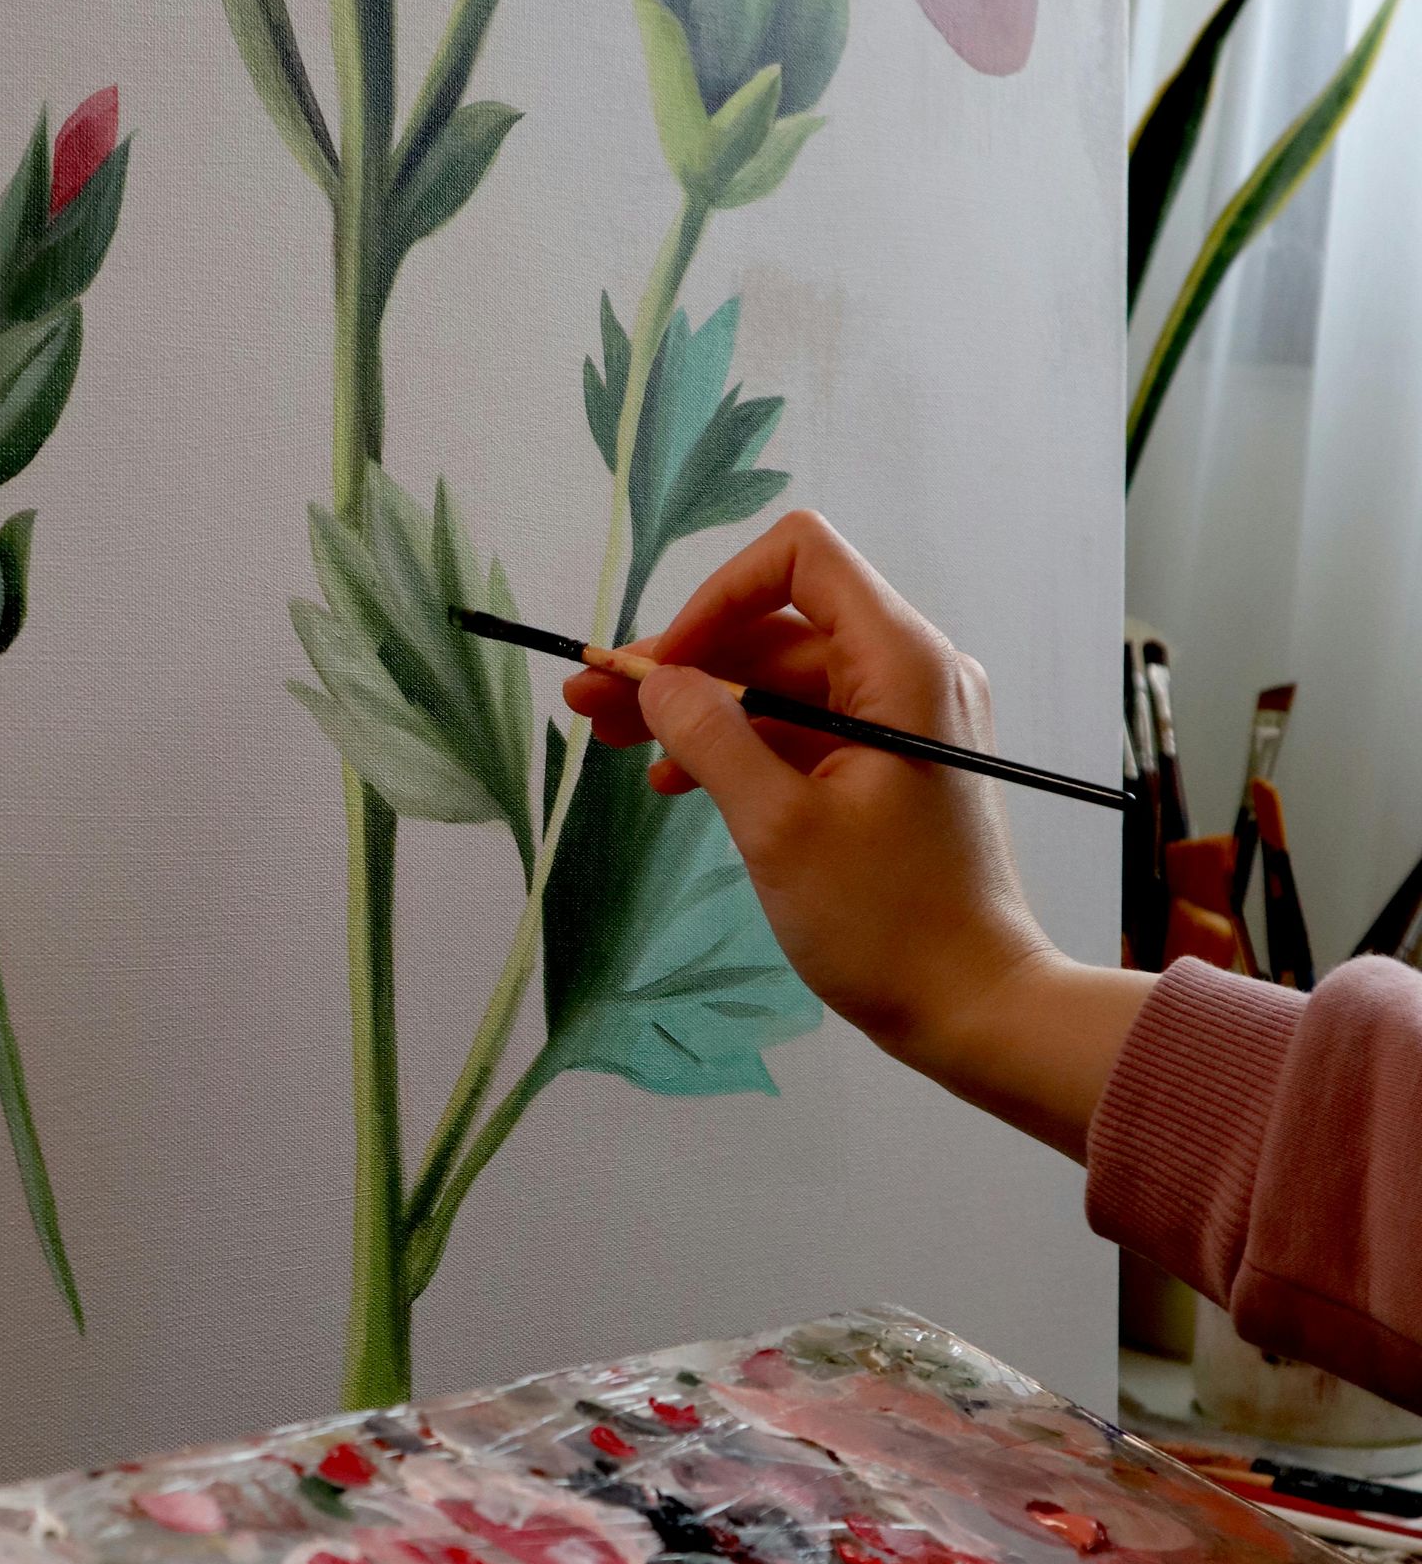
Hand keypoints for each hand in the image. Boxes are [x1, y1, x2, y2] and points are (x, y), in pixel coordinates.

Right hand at [564, 512, 1149, 1156]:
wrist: (972, 1005)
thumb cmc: (887, 923)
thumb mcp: (778, 828)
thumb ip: (711, 739)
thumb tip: (658, 680)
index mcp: (902, 664)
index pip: (801, 558)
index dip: (716, 595)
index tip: (662, 666)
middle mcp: (910, 673)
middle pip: (778, 626)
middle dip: (682, 660)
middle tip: (590, 699)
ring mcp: (903, 720)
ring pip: (779, 681)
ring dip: (696, 705)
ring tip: (610, 739)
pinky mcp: (889, 765)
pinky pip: (801, 728)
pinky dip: (738, 743)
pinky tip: (673, 779)